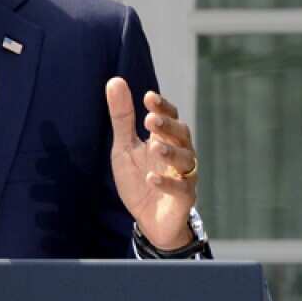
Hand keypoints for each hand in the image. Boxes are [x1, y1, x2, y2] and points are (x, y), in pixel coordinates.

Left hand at [105, 78, 197, 249]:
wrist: (148, 219)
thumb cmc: (139, 179)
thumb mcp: (124, 147)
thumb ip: (122, 118)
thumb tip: (115, 80)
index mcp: (164, 140)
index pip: (169, 117)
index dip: (162, 107)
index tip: (148, 97)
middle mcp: (178, 155)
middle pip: (182, 134)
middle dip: (168, 126)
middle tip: (150, 120)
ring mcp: (184, 176)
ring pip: (187, 160)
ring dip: (171, 152)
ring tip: (155, 148)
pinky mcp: (184, 199)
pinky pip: (182, 189)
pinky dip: (168, 183)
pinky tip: (151, 178)